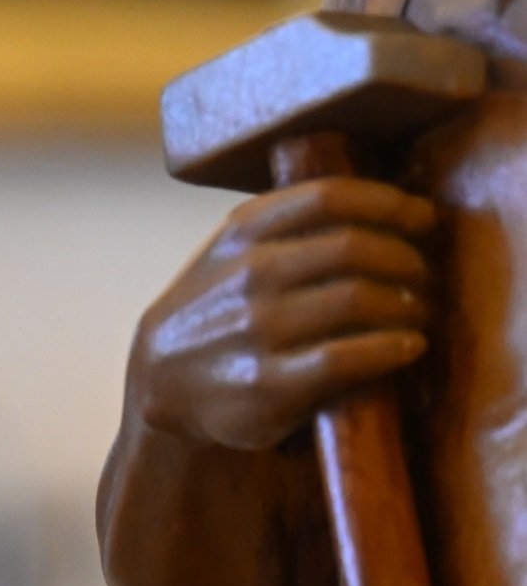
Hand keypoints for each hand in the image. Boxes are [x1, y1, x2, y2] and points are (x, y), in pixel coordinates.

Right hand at [130, 178, 436, 453]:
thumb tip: (383, 203)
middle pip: (356, 248)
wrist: (160, 387)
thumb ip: (284, 225)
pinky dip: (392, 348)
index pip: (329, 197)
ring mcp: (255, 330)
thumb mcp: (228, 255)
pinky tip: (409, 346)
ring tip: (419, 312)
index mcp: (240, 234)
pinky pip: (349, 356)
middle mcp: (246, 276)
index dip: (389, 203)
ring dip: (409, 305)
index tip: (423, 218)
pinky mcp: (268, 385)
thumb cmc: (215, 315)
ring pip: (360, 298)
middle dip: (408, 261)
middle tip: (425, 277)